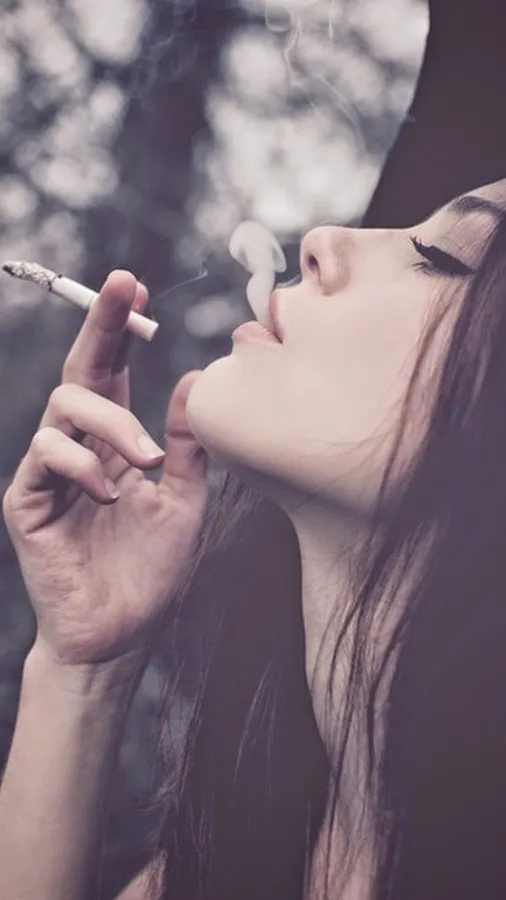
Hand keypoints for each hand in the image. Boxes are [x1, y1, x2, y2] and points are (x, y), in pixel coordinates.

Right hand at [3, 271, 207, 669]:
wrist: (120, 633)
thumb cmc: (151, 570)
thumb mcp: (184, 501)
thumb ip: (187, 445)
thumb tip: (195, 377)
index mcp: (117, 444)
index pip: (114, 374)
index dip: (119, 330)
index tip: (137, 287)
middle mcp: (81, 447)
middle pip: (81, 370)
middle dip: (100, 324)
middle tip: (124, 285)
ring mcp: (50, 472)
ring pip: (64, 406)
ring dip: (113, 422)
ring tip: (148, 461)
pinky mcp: (27, 500)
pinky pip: (46, 454)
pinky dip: (83, 464)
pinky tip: (110, 494)